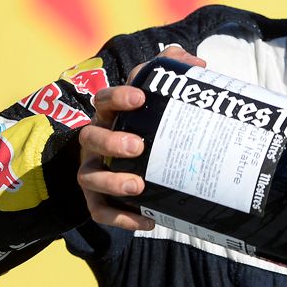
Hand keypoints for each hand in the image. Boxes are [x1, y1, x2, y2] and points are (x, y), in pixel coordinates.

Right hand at [76, 46, 206, 230]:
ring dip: (111, 182)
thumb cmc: (151, 124)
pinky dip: (121, 219)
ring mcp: (94, 171)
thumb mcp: (161, 96)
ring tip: (137, 186)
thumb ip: (175, 70)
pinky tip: (148, 222)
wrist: (137, 163)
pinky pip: (100, 212)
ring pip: (89, 177)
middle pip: (90, 137)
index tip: (140, 98)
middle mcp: (96, 141)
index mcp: (110, 116)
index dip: (118, 97)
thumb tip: (197, 64)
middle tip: (138, 146)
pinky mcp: (98, 200)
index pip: (104, 100)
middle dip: (111, 141)